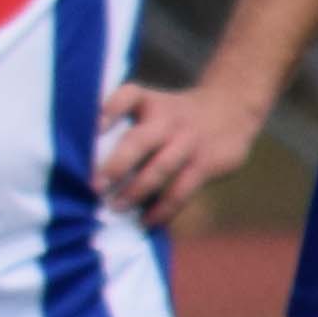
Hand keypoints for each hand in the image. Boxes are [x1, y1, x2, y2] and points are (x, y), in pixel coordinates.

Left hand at [93, 78, 268, 231]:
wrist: (232, 107)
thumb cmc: (173, 116)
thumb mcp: (153, 106)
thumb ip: (125, 126)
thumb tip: (85, 166)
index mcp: (149, 101)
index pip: (128, 96)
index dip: (109, 109)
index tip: (94, 128)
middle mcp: (168, 119)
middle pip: (140, 140)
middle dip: (116, 165)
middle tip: (94, 187)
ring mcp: (189, 141)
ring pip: (161, 168)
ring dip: (136, 191)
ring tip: (115, 207)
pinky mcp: (207, 163)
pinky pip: (182, 190)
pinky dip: (163, 208)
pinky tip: (146, 220)